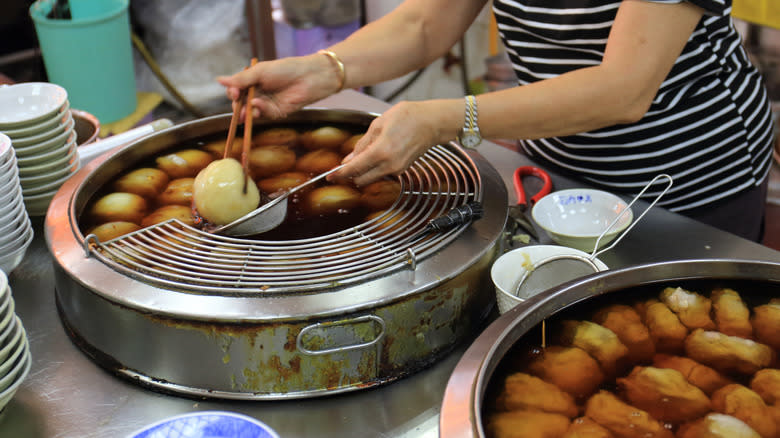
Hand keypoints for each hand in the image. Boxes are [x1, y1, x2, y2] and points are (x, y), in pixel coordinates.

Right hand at [217, 53, 341, 118]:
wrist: (309, 78)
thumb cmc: (286, 69)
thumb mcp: (260, 72)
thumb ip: (241, 79)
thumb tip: (218, 80)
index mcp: (252, 81)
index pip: (236, 90)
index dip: (233, 93)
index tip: (234, 93)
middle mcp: (257, 92)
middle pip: (241, 103)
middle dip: (238, 105)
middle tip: (238, 103)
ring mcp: (266, 103)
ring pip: (250, 111)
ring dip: (246, 111)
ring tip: (247, 110)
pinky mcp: (275, 112)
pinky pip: (262, 115)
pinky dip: (258, 111)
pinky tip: (259, 106)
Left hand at [328, 100, 451, 186]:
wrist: (433, 122)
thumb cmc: (408, 117)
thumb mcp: (378, 124)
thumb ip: (362, 144)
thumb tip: (349, 159)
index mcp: (381, 151)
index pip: (353, 169)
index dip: (339, 174)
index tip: (329, 176)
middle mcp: (389, 164)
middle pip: (361, 180)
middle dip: (350, 175)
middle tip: (343, 166)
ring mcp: (397, 169)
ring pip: (371, 178)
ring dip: (362, 172)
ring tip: (361, 157)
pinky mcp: (403, 169)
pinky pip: (382, 173)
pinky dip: (374, 169)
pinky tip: (375, 156)